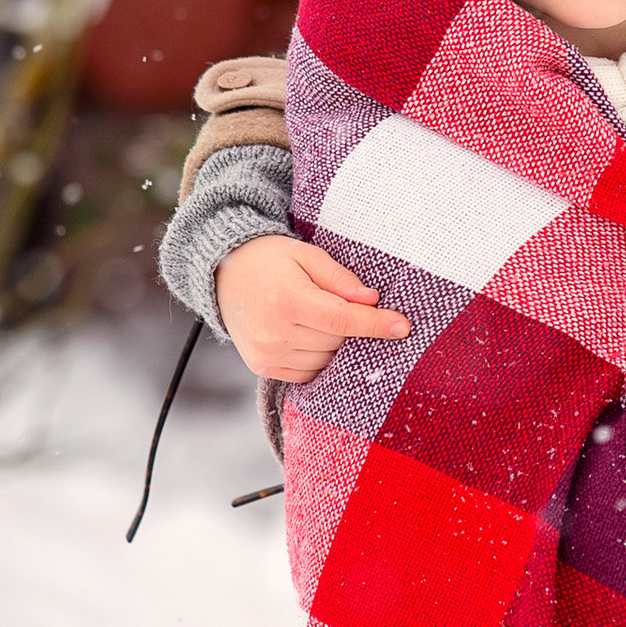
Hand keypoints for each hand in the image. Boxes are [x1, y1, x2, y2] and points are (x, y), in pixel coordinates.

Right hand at [217, 235, 411, 382]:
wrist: (222, 274)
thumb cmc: (269, 260)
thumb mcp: (307, 255)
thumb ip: (340, 279)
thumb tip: (372, 300)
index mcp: (287, 300)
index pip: (343, 320)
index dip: (376, 324)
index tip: (403, 326)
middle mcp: (274, 332)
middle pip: (337, 341)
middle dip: (349, 326)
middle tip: (337, 304)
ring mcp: (266, 354)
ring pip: (326, 359)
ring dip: (333, 343)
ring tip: (316, 317)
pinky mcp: (263, 367)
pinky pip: (309, 371)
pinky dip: (318, 356)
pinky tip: (308, 334)